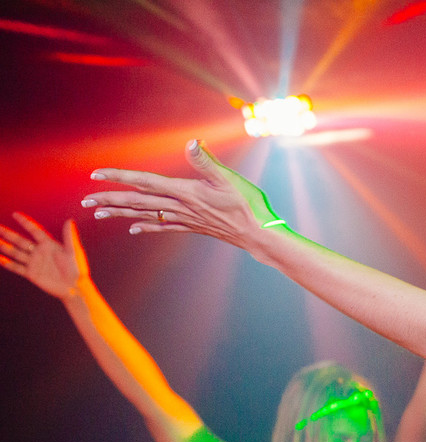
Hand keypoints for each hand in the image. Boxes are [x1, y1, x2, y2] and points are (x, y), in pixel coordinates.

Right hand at [0, 214, 89, 299]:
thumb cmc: (77, 270)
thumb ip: (69, 236)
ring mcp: (34, 263)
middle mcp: (39, 252)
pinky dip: (7, 263)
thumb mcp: (74, 251)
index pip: (34, 230)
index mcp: (49, 245)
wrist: (75, 288)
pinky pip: (17, 267)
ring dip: (5, 247)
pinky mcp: (31, 273)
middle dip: (8, 234)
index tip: (15, 214)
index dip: (25, 222)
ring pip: (16, 253)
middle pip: (20, 241)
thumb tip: (69, 220)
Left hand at [82, 140, 283, 249]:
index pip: (145, 183)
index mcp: (185, 192)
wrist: (259, 235)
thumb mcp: (230, 179)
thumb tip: (192, 142)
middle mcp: (181, 207)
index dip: (120, 177)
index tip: (96, 175)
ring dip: (121, 213)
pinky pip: (163, 226)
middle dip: (111, 200)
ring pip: (146, 215)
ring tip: (99, 214)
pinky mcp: (192, 226)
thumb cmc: (248, 206)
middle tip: (86, 202)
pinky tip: (132, 229)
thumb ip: (207, 161)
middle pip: (138, 202)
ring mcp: (185, 218)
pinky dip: (145, 226)